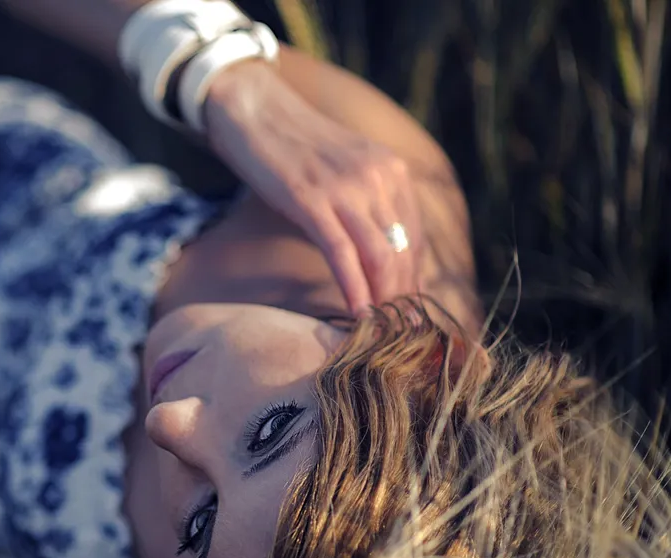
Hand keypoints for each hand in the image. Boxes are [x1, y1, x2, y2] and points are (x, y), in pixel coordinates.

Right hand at [201, 60, 423, 312]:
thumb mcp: (344, 172)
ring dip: (384, 300)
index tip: (409, 314)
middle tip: (399, 334)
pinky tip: (356, 312)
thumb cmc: (295, 148)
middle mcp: (379, 177)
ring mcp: (346, 187)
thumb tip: (374, 255)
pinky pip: (341, 253)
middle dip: (404, 298)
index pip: (416, 239)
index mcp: (393, 171)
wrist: (255, 110)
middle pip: (404, 252)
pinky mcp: (311, 199)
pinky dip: (353, 287)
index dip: (414, 282)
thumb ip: (365, 205)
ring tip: (380, 333)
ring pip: (380, 255)